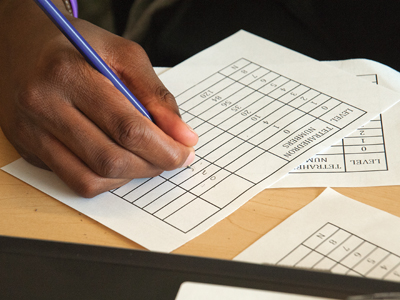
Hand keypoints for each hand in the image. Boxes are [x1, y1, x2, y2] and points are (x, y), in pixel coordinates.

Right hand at [0, 1, 197, 196]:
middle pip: (110, 159)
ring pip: (91, 178)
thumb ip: (156, 95)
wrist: (26, 45)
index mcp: (68, 74)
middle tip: (171, 157)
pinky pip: (75, 181)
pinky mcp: (29, 149)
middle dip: (152, 166)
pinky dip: (106, 179)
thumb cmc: (80, 47)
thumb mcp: (124, 55)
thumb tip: (184, 136)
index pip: (127, 128)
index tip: (185, 152)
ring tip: (146, 159)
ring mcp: (30, 131)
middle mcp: (42, 105)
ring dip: (130, 176)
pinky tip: (119, 161)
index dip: (164, 148)